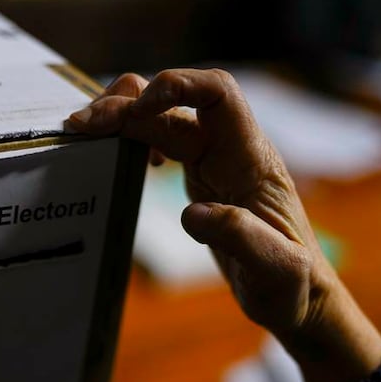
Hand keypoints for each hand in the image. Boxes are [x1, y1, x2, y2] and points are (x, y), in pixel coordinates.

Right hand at [69, 69, 380, 381]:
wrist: (298, 295)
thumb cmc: (291, 285)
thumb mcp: (273, 270)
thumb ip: (239, 238)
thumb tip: (192, 214)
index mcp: (250, 160)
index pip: (219, 93)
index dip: (176, 86)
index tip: (135, 111)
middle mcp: (232, 149)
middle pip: (178, 100)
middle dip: (129, 103)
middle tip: (82, 127)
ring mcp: (216, 160)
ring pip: (165, 115)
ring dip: (125, 114)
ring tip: (84, 131)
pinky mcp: (202, 175)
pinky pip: (164, 137)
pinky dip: (134, 135)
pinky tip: (119, 154)